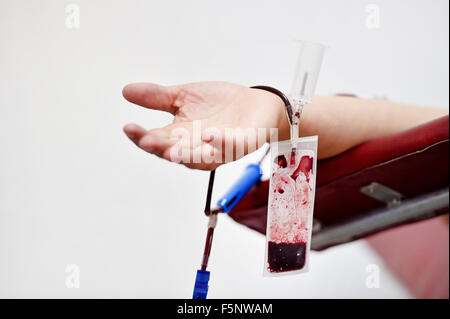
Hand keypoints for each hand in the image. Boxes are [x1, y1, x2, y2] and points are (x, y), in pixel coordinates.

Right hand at [122, 81, 287, 169]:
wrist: (255, 103)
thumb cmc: (219, 104)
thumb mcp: (184, 96)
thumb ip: (158, 97)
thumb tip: (126, 91)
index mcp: (182, 136)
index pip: (158, 140)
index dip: (142, 137)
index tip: (129, 127)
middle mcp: (198, 147)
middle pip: (175, 153)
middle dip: (160, 148)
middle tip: (146, 141)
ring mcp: (220, 149)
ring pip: (201, 158)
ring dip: (186, 155)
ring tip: (171, 150)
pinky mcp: (242, 144)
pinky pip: (231, 147)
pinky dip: (220, 143)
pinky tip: (210, 135)